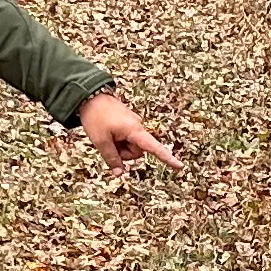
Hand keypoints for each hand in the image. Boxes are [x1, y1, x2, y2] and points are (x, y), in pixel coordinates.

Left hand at [67, 91, 181, 168]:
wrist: (90, 96)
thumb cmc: (95, 117)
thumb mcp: (100, 141)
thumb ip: (111, 158)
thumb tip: (120, 174)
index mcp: (135, 130)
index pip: (154, 148)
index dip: (167, 158)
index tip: (180, 166)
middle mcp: (138, 128)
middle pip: (137, 152)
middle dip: (124, 154)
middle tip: (107, 143)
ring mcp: (133, 126)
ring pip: (130, 147)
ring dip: (119, 147)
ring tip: (107, 135)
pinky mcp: (128, 125)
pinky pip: (126, 140)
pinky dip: (117, 141)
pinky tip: (107, 133)